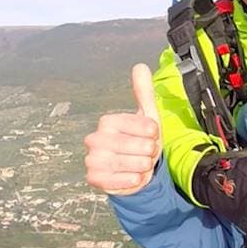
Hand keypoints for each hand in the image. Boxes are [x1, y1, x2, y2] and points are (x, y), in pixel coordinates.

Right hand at [84, 64, 161, 195]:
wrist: (133, 170)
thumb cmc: (140, 141)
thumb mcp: (147, 116)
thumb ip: (143, 91)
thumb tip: (140, 65)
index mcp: (108, 121)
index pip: (145, 127)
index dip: (154, 134)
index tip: (150, 135)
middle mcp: (95, 138)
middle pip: (141, 147)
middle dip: (150, 152)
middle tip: (144, 152)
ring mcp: (92, 159)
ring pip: (134, 164)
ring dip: (144, 166)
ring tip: (140, 163)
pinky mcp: (94, 179)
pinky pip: (124, 181)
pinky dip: (135, 180)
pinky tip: (134, 176)